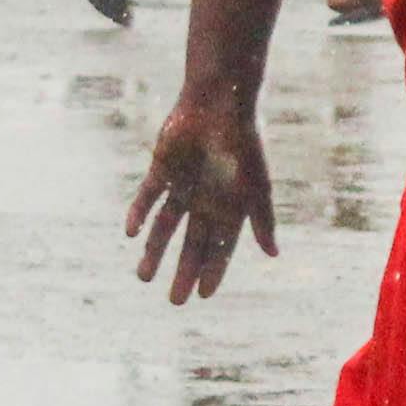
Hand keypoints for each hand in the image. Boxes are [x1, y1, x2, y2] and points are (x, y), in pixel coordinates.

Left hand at [126, 89, 276, 304]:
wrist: (219, 104)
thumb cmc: (244, 146)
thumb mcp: (258, 188)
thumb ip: (263, 220)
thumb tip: (274, 255)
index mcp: (230, 206)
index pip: (221, 248)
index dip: (213, 271)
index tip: (204, 296)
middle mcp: (205, 200)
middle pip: (191, 244)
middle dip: (183, 271)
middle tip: (175, 301)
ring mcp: (182, 186)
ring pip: (164, 226)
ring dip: (154, 251)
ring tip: (143, 278)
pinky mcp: (161, 169)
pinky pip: (147, 197)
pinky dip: (138, 214)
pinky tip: (131, 234)